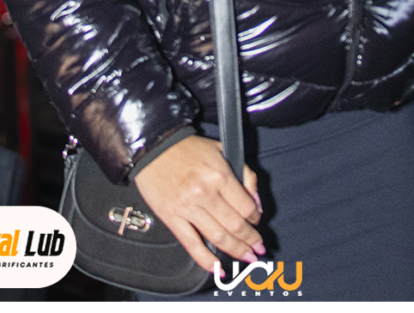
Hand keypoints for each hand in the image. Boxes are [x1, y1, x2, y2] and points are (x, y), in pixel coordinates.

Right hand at [134, 135, 264, 271]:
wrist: (154, 146)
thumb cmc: (188, 148)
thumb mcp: (222, 150)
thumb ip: (244, 173)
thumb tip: (255, 202)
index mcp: (219, 175)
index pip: (246, 206)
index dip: (255, 217)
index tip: (256, 220)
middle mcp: (205, 192)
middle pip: (235, 225)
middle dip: (250, 239)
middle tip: (258, 247)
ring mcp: (187, 207)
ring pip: (218, 237)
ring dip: (236, 250)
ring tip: (247, 257)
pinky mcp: (172, 217)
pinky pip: (192, 244)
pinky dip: (206, 259)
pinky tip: (217, 267)